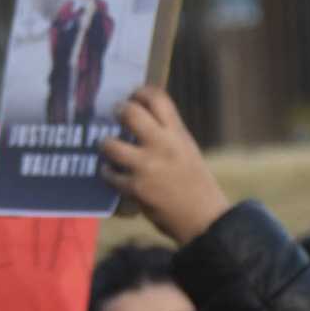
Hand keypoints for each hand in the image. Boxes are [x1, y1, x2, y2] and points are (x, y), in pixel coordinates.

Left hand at [98, 86, 227, 244]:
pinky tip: (109, 172)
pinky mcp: (136, 189)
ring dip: (104, 143)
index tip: (133, 95)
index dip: (141, 92)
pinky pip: (110, 174)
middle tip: (115, 113)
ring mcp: (147, 167)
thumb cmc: (195, 183)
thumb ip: (168, 133)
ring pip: (111, 144)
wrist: (204, 219)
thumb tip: (141, 118)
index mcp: (178, 134)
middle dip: (119, 110)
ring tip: (106, 144)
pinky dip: (107, 172)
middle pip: (130, 113)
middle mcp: (163, 146)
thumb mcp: (187, 150)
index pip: (158, 99)